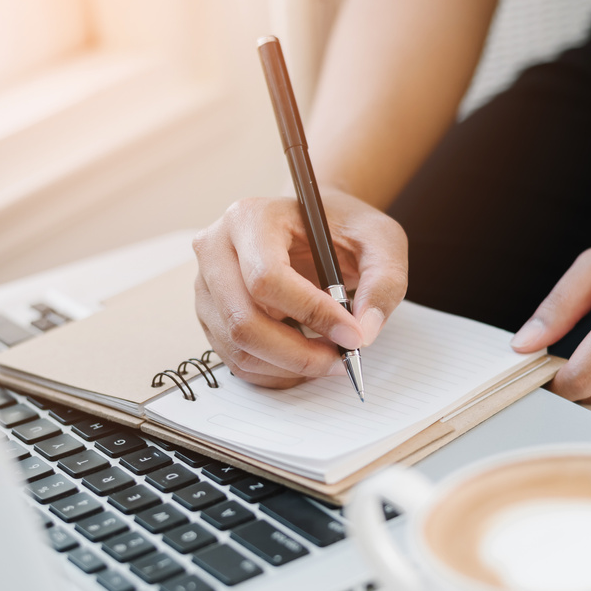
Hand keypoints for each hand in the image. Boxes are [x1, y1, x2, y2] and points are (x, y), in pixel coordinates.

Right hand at [192, 189, 407, 387]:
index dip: (312, 314)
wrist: (315, 226)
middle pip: (243, 321)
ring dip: (288, 367)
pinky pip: (236, 360)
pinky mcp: (211, 314)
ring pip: (238, 348)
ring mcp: (207, 285)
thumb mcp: (381, 241)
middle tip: (342, 360)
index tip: (353, 335)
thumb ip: (383, 282)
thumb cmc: (342, 226)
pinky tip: (305, 360)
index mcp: (251, 218)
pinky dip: (275, 372)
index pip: (267, 278)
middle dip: (298, 354)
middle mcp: (216, 249)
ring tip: (328, 359)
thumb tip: (364, 332)